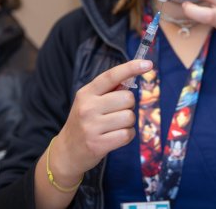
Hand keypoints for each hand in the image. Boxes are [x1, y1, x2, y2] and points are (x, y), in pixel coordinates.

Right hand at [52, 59, 152, 178]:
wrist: (67, 151)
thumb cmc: (84, 121)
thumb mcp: (90, 101)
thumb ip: (109, 90)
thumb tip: (132, 77)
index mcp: (87, 92)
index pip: (111, 76)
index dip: (131, 68)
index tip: (148, 64)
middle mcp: (88, 107)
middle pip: (127, 98)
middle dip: (128, 106)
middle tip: (116, 113)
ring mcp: (92, 126)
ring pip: (129, 117)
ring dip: (128, 122)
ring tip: (115, 126)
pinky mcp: (98, 144)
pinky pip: (127, 134)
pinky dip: (127, 135)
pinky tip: (116, 136)